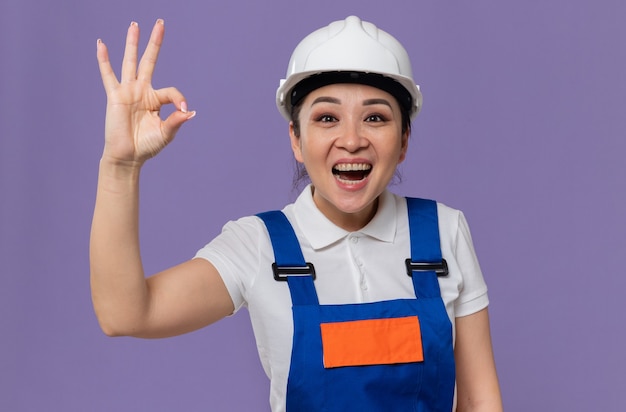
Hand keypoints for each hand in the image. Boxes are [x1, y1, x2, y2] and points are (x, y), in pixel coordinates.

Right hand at [96, 19, 195, 164]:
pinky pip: (108, 75)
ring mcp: (128, 92)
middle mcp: (142, 91)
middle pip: (149, 61)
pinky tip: (101, 44)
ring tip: (135, 25)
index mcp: (156, 100)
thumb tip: (190, 112)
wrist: (128, 156)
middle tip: (160, 23)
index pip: (171, 91)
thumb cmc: (147, 146)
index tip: (183, 111)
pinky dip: (104, 60)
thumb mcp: (166, 133)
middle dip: (155, 43)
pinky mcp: (115, 96)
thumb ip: (176, 121)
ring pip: (130, 62)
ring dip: (132, 43)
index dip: (179, 99)